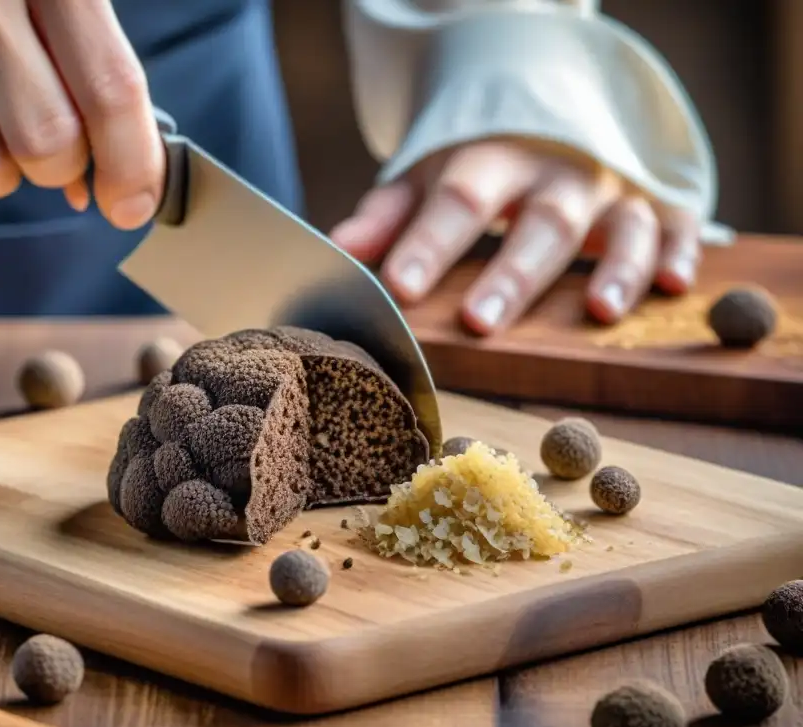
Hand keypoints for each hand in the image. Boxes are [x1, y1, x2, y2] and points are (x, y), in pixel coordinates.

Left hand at [330, 139, 700, 334]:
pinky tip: (678, 285)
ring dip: (616, 267)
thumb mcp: (425, 175)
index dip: (429, 245)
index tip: (399, 289)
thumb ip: (387, 215)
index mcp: (490, 160)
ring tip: (599, 313)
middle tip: (481, 324)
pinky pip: (678, 221)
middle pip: (538, 221)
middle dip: (511, 274)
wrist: (541, 106)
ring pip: (622, 222)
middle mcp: (554, 172)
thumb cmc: (475, 160)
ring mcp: (609, 186)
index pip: (457, 201)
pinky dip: (683, 249)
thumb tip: (339, 250)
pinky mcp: (653, 200)